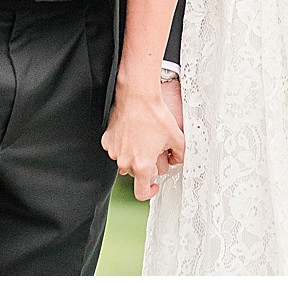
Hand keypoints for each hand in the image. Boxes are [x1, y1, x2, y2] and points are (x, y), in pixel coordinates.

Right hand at [101, 77, 184, 200]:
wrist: (138, 96)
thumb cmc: (154, 114)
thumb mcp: (175, 136)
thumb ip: (180, 154)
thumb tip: (178, 159)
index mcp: (141, 164)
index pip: (141, 192)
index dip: (150, 191)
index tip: (154, 185)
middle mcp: (125, 161)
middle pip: (137, 173)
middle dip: (147, 165)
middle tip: (155, 150)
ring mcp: (115, 151)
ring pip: (126, 162)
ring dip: (135, 156)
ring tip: (144, 139)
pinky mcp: (108, 141)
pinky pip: (117, 150)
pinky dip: (125, 145)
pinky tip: (133, 133)